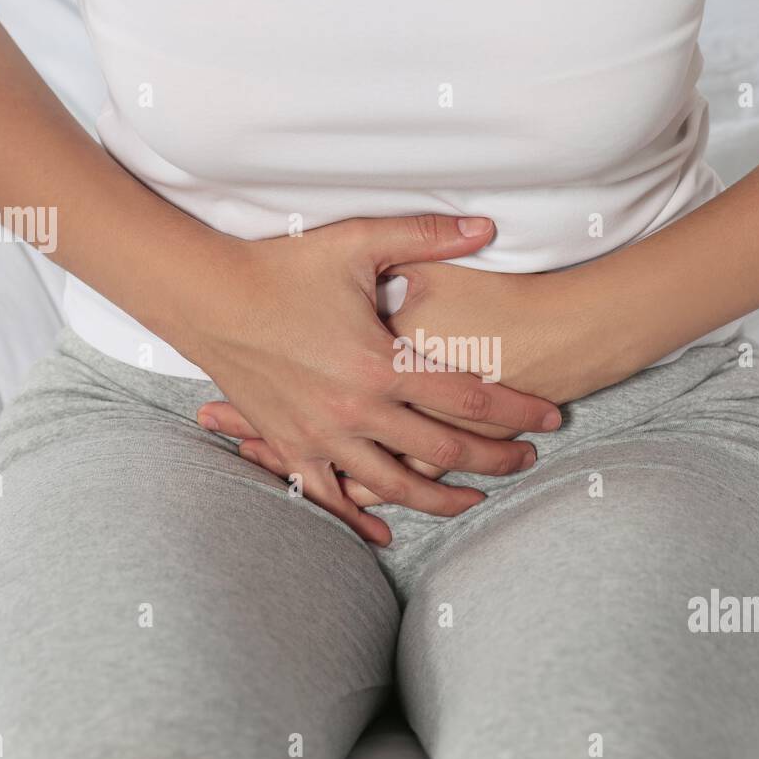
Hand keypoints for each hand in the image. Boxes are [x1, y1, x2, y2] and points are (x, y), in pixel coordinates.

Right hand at [231, 259, 623, 506]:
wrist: (207, 296)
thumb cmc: (282, 266)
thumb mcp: (357, 243)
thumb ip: (427, 237)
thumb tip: (489, 225)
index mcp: (380, 363)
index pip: (470, 397)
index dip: (518, 411)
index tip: (550, 419)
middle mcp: (355, 409)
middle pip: (444, 450)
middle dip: (495, 460)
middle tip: (526, 461)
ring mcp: (320, 436)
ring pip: (394, 487)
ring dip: (441, 499)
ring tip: (475, 499)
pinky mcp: (290, 447)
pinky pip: (329, 498)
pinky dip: (358, 520)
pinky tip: (385, 533)